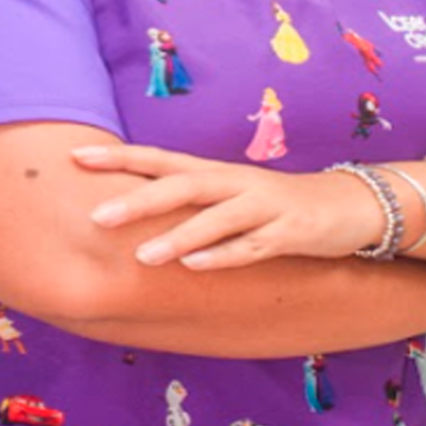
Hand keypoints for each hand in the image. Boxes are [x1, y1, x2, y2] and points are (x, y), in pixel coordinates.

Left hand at [72, 144, 384, 269]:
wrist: (349, 204)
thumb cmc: (274, 203)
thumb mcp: (229, 195)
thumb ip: (187, 199)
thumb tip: (130, 208)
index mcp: (214, 172)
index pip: (158, 159)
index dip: (119, 157)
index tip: (75, 156)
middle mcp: (234, 183)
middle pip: (181, 185)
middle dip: (139, 200)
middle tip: (96, 216)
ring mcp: (262, 207)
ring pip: (215, 218)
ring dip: (178, 236)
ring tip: (142, 257)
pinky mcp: (289, 233)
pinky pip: (252, 247)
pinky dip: (224, 256)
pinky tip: (196, 268)